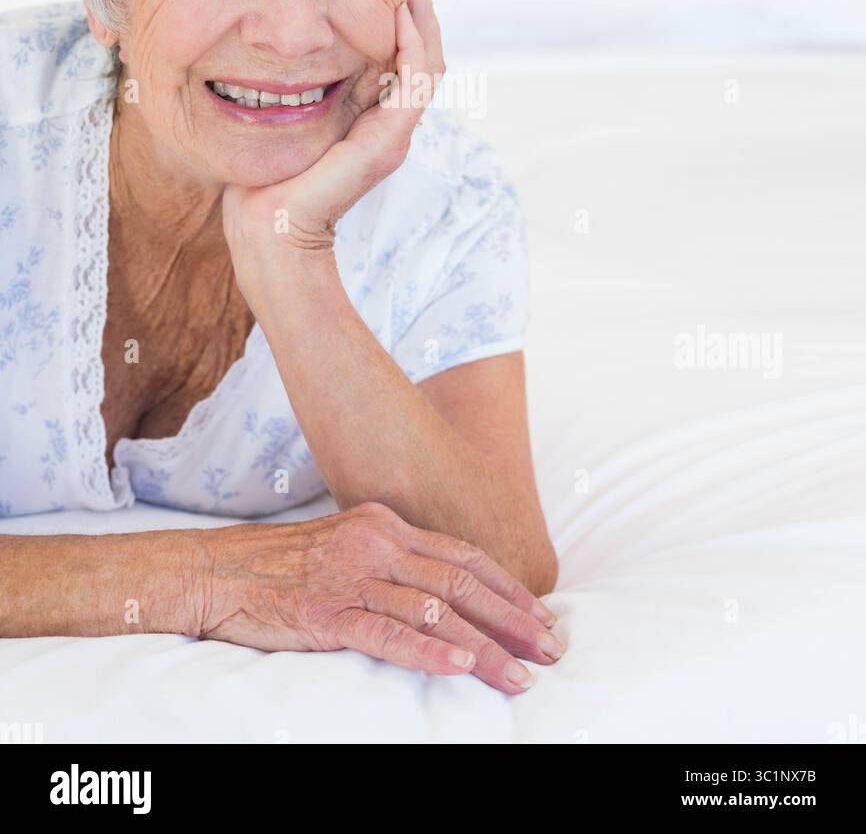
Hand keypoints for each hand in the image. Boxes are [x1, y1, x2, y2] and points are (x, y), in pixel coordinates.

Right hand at [193, 502, 563, 694]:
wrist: (212, 570)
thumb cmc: (279, 567)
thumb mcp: (345, 549)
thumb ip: (391, 564)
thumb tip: (443, 597)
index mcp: (385, 525)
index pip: (463, 556)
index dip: (509, 587)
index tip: (544, 615)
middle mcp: (376, 543)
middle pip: (462, 582)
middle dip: (514, 618)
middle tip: (552, 649)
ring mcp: (352, 576)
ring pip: (435, 610)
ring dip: (485, 646)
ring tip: (519, 674)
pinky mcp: (327, 611)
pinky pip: (387, 633)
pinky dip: (429, 650)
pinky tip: (460, 665)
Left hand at [221, 0, 444, 279]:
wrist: (267, 230)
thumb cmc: (263, 183)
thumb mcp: (279, 121)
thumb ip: (290, 91)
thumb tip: (271, 51)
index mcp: (370, 121)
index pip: (403, 60)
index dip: (402, 19)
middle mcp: (388, 126)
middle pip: (424, 56)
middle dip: (418, 9)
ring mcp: (392, 135)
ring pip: (429, 64)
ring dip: (423, 18)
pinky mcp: (387, 142)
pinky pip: (415, 83)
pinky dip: (413, 46)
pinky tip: (399, 13)